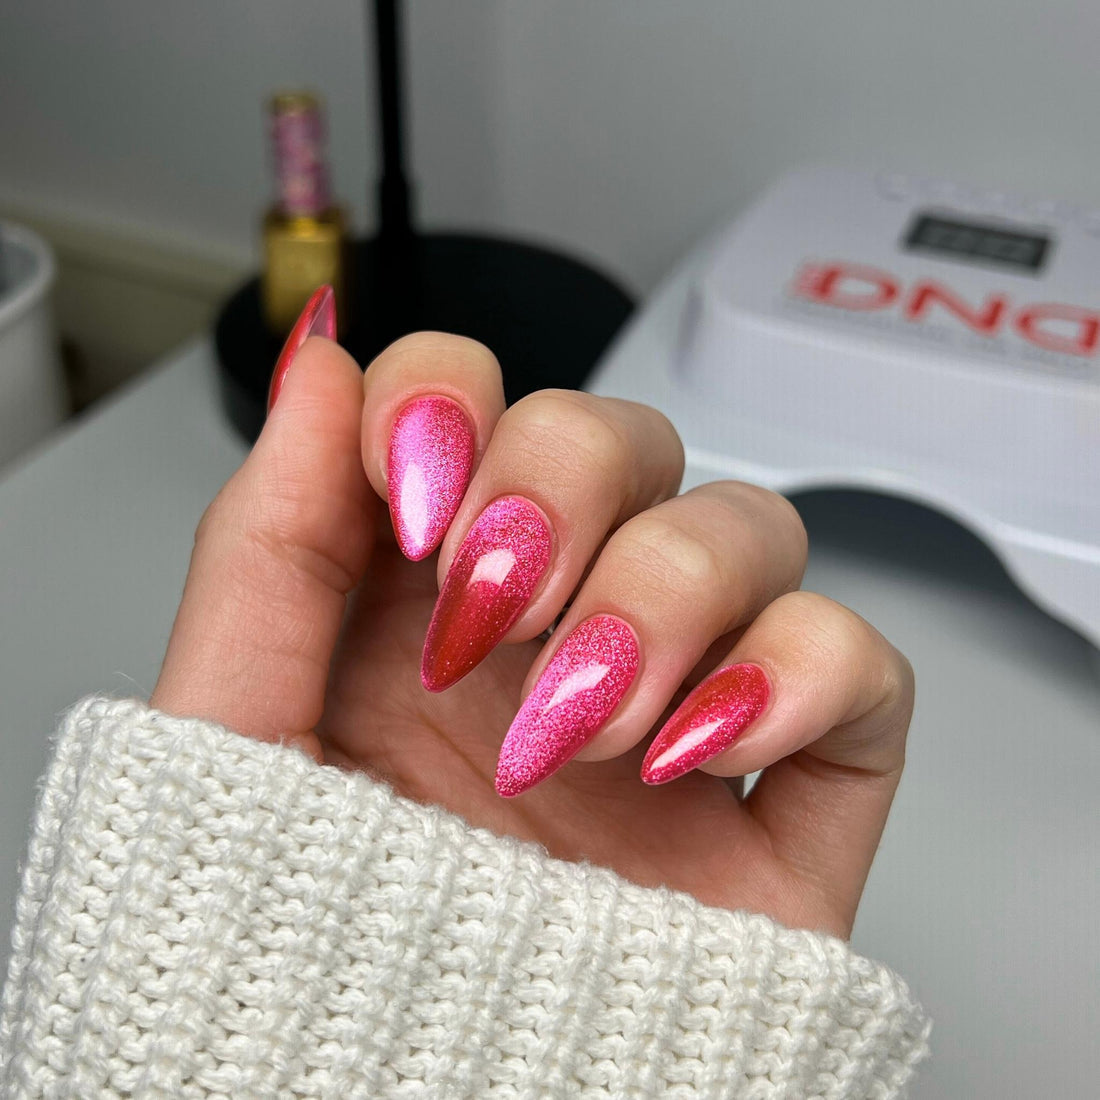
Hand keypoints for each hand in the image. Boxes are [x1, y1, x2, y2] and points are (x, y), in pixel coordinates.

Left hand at [152, 310, 913, 939]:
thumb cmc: (301, 945)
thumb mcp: (236, 729)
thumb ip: (266, 539)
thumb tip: (320, 361)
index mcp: (429, 596)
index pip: (472, 398)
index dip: (450, 400)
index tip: (418, 501)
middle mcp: (557, 623)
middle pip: (618, 437)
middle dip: (562, 487)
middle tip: (498, 609)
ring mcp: (679, 694)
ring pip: (745, 525)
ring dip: (665, 591)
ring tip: (583, 719)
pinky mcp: (780, 783)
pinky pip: (861, 664)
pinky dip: (799, 672)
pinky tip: (700, 746)